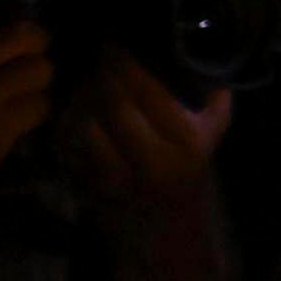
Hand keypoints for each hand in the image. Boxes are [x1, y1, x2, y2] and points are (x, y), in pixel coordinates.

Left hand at [56, 49, 232, 238]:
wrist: (163, 233)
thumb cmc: (186, 173)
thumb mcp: (211, 137)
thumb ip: (214, 100)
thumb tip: (199, 55)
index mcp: (185, 141)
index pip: (147, 90)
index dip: (125, 62)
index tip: (115, 47)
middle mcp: (150, 160)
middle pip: (113, 103)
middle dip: (100, 76)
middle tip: (97, 61)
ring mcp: (115, 177)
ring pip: (84, 122)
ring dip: (79, 99)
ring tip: (85, 85)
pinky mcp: (86, 187)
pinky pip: (66, 146)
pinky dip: (65, 124)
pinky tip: (73, 113)